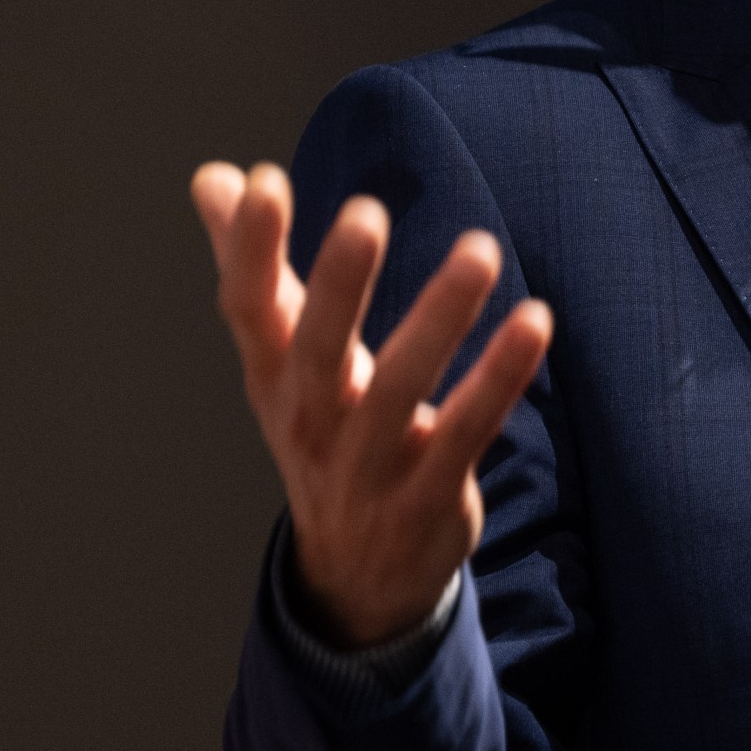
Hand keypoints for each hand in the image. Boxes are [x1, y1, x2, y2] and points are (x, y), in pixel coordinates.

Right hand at [191, 162, 554, 649]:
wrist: (354, 574)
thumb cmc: (320, 429)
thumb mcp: (277, 359)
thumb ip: (252, 264)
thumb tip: (215, 176)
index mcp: (272, 377)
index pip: (248, 309)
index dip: (248, 250)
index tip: (263, 182)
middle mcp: (311, 419)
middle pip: (316, 349)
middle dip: (337, 285)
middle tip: (364, 213)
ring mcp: (369, 463)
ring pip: (401, 390)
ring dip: (440, 319)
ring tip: (481, 251)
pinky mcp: (430, 493)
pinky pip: (468, 432)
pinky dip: (499, 379)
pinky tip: (535, 321)